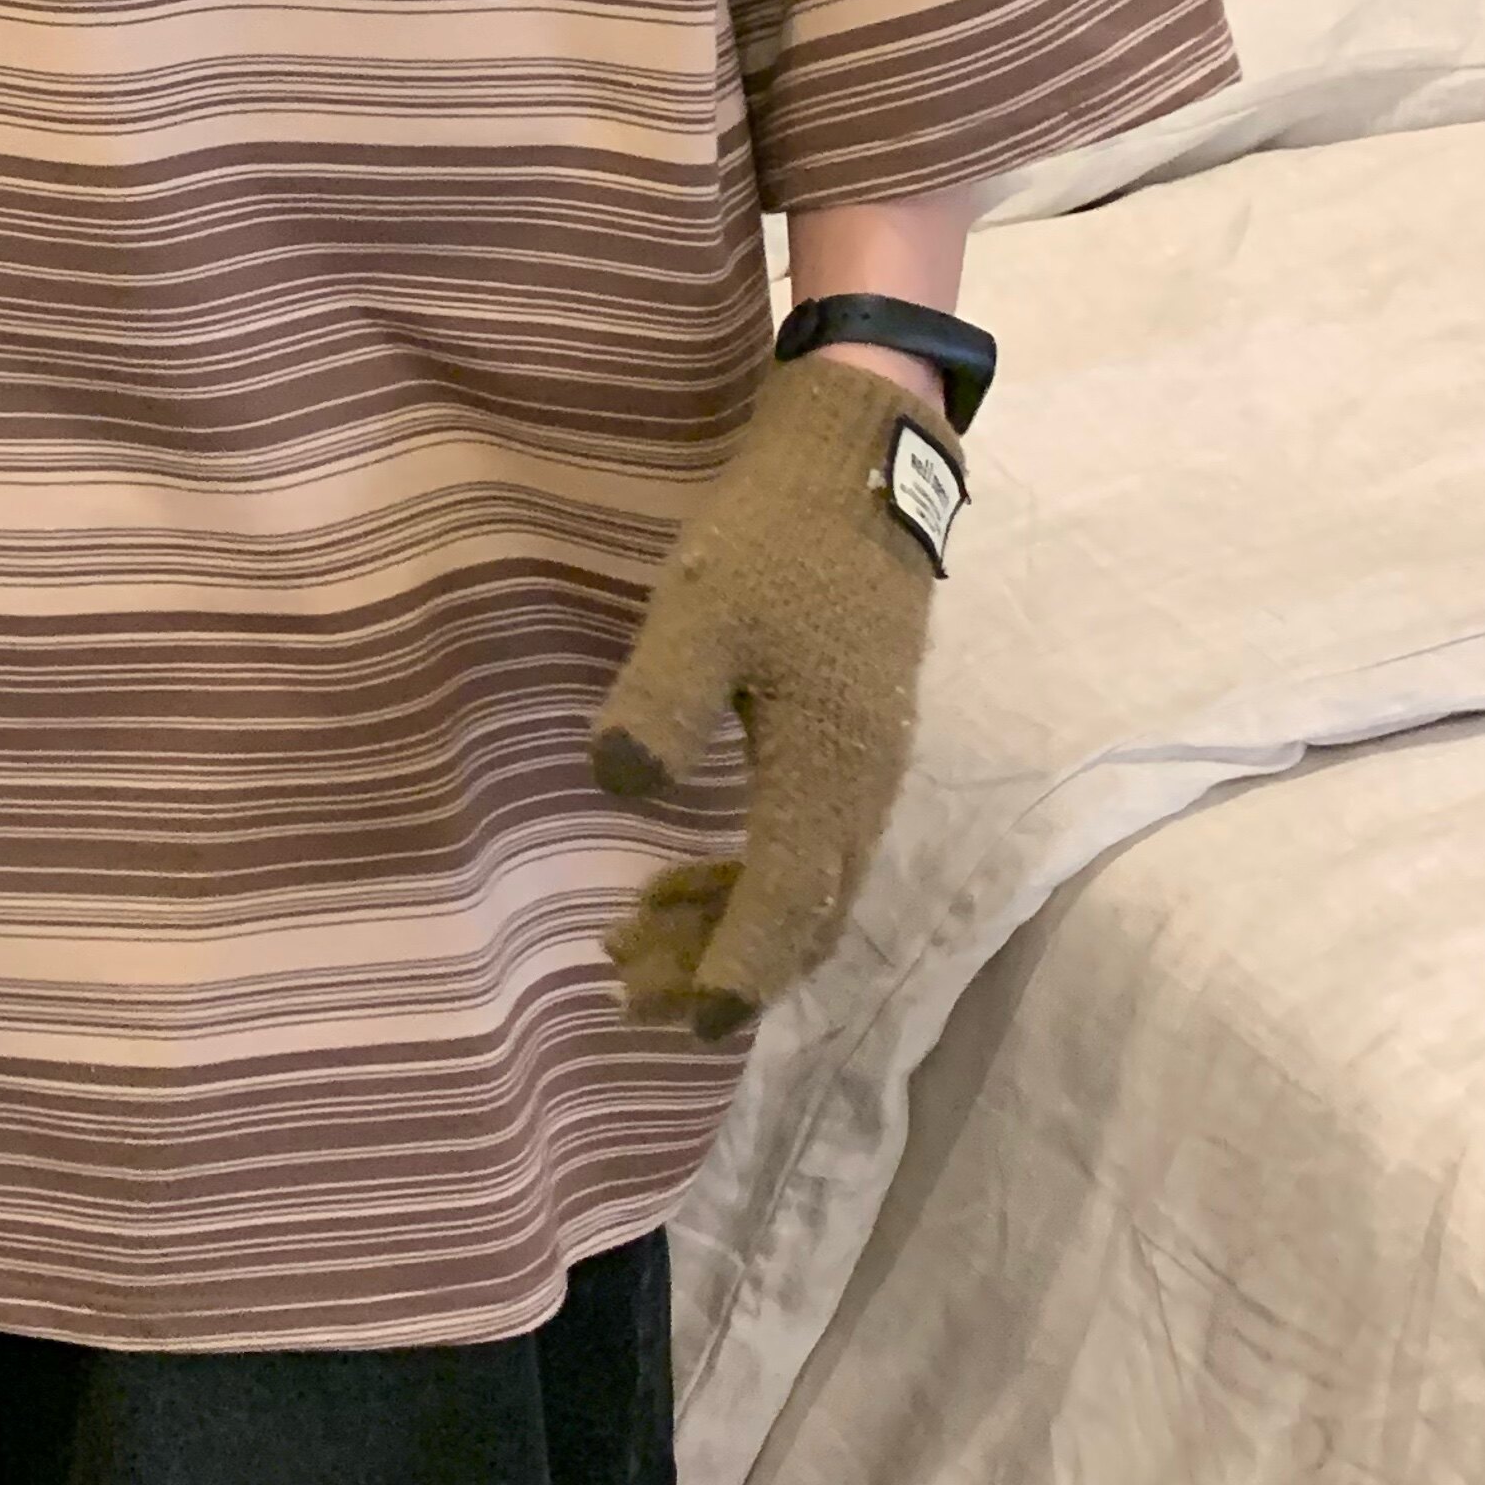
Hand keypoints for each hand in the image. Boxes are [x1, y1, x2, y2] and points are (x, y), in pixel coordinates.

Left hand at [589, 352, 962, 1038]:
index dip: (735, 970)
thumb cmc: (775, 537)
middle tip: (628, 995)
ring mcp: (864, 766)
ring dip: (728, 926)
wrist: (858, 464)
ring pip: (805, 885)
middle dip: (719, 966)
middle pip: (800, 916)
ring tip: (634, 944)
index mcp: (830, 770)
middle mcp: (862, 788)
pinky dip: (747, 877)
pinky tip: (686, 873)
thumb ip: (661, 700)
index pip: (788, 906)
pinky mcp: (850, 740)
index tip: (680, 1020)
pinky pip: (806, 844)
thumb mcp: (700, 608)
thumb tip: (620, 784)